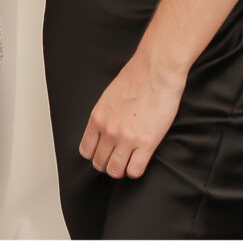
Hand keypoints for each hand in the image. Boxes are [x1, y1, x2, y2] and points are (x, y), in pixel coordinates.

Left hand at [80, 51, 186, 179]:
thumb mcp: (109, 96)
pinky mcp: (146, 143)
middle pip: (100, 163)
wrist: (156, 71)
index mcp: (97, 118)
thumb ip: (105, 115)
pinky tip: (140, 162)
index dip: (95, 155)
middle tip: (118, 161)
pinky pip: (135, 170)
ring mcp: (126, 138)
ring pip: (115, 170)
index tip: (104, 154)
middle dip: (108, 165)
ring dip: (121, 170)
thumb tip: (104, 129)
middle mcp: (108, 131)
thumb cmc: (136, 77)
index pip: (86, 150)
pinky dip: (136, 171)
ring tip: (128, 164)